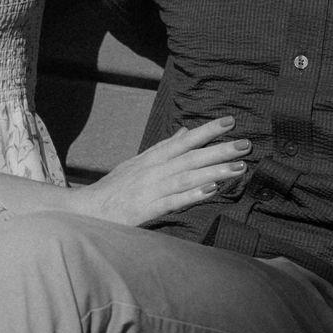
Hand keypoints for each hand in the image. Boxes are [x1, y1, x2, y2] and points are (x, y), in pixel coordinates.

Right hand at [67, 118, 249, 225]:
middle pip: (191, 157)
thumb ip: (163, 148)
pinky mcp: (147, 209)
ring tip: (239, 167)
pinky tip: (211, 190)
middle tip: (246, 144)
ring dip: (214, 171)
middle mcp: (154, 170)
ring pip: (187, 177)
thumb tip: (185, 131)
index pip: (184, 140)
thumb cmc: (114, 188)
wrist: (86, 209)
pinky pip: (173, 201)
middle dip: (220, 150)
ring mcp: (151, 188)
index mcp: (153, 158)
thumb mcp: (138, 163)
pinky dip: (192, 194)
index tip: (230, 122)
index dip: (207, 131)